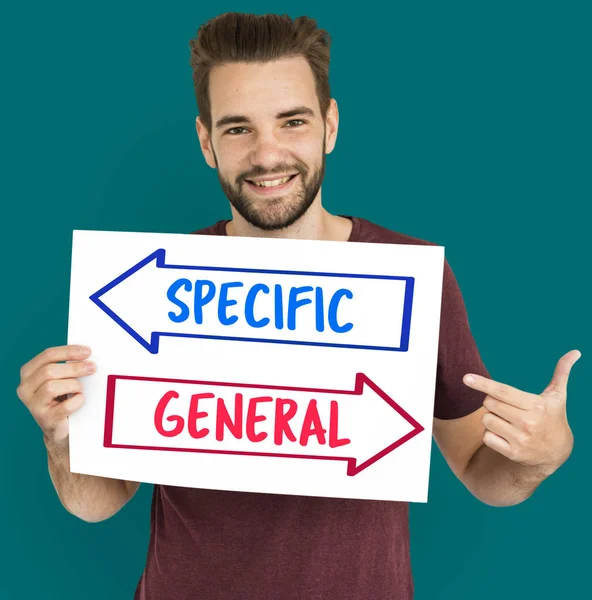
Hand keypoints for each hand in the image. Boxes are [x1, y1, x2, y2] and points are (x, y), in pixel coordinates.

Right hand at [16, 345, 95, 446]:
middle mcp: (25, 388)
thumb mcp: (60, 378)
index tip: (88, 351)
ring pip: (52, 386)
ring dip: (74, 385)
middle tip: (92, 367)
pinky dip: (77, 401)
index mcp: (28, 372)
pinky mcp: (45, 418)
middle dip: (74, 367)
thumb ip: (66, 365)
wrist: (59, 427)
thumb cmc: (62, 396)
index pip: (47, 355)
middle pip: (49, 370)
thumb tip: (87, 354)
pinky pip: (65, 406)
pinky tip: (80, 400)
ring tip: (80, 389)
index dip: (68, 351)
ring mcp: (33, 404)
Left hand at [463, 350, 579, 472]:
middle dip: (492, 402)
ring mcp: (520, 439)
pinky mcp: (513, 453)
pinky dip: (490, 435)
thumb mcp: (557, 396)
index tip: (466, 378)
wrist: (558, 452)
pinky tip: (505, 435)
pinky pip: (486, 437)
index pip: (503, 391)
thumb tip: (575, 351)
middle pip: (489, 403)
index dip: (483, 384)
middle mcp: (528, 423)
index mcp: (536, 406)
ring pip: (486, 420)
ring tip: (507, 421)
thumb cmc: (553, 417)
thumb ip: (562, 372)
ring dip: (491, 418)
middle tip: (507, 407)